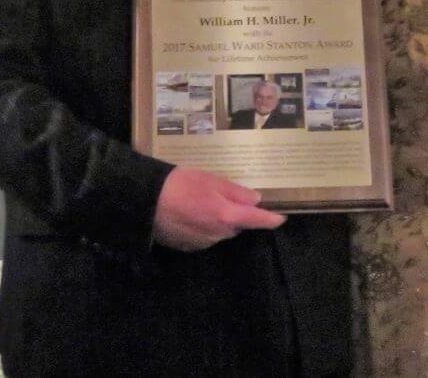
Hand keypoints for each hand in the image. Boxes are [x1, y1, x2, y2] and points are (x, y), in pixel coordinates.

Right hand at [152, 167, 285, 251]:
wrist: (146, 201)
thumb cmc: (181, 184)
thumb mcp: (211, 180)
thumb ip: (235, 192)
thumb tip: (256, 200)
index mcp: (227, 216)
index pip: (256, 220)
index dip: (270, 219)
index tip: (281, 219)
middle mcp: (218, 234)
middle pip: (237, 226)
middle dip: (235, 214)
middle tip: (222, 196)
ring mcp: (203, 243)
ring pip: (220, 232)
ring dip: (218, 220)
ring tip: (201, 202)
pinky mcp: (188, 247)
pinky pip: (204, 237)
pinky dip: (203, 226)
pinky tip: (190, 213)